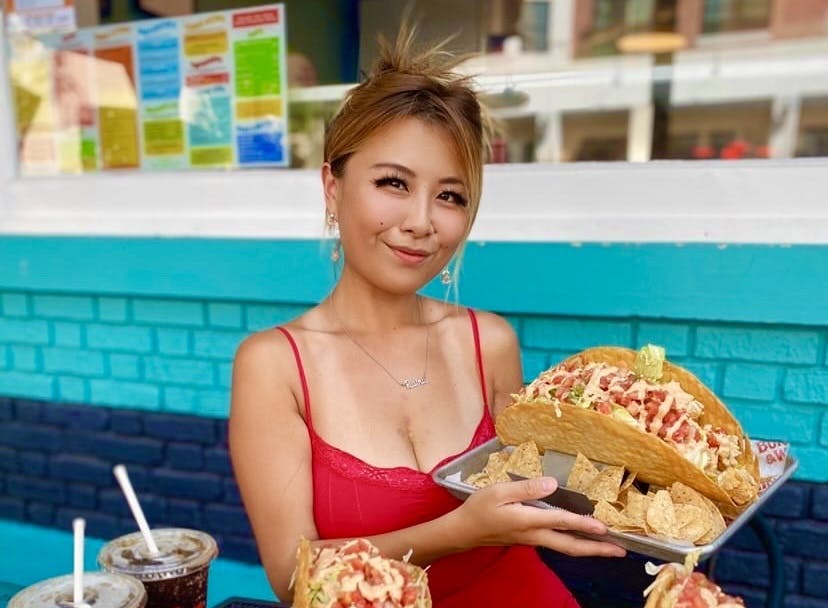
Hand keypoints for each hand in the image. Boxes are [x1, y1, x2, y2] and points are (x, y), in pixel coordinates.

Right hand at [457, 476, 625, 557]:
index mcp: (528, 521)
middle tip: (621, 551)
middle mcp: (535, 534)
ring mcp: (533, 540)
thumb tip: (553, 484)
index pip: (562, 522)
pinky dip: (575, 543)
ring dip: (589, 548)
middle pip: (571, 546)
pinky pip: (558, 543)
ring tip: (609, 547)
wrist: (464, 531)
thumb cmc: (479, 509)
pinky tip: (581, 538)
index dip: (584, 523)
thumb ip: (527, 489)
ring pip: (566, 547)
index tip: (604, 527)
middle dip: (597, 549)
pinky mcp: (530, 539)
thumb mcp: (499, 492)